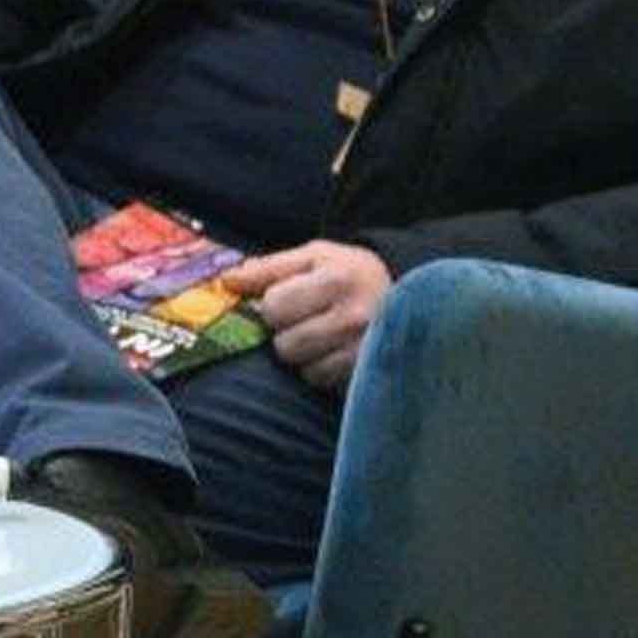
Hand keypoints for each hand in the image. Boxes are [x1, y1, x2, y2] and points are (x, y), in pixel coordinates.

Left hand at [220, 239, 395, 391]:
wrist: (409, 291)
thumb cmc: (350, 272)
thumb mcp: (314, 256)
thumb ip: (269, 268)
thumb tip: (227, 283)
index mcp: (337, 279)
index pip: (274, 307)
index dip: (272, 306)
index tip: (287, 301)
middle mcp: (354, 316)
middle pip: (285, 345)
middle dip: (287, 334)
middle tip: (303, 322)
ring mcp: (364, 349)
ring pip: (304, 369)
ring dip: (304, 356)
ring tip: (319, 338)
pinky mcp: (369, 371)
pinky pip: (324, 381)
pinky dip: (321, 370)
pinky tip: (332, 352)